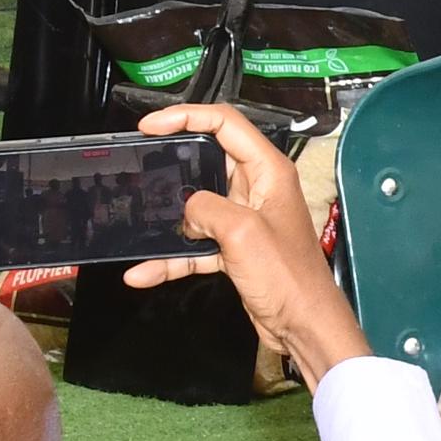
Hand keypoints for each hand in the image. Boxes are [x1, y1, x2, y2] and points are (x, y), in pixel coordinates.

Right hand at [129, 101, 369, 378]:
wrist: (304, 325)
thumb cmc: (287, 275)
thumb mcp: (243, 232)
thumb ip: (207, 209)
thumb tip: (187, 210)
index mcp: (268, 170)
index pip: (226, 124)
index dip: (186, 116)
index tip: (150, 125)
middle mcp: (257, 188)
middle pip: (208, 160)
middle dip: (173, 161)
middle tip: (139, 162)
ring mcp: (245, 219)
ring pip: (197, 206)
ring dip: (168, 216)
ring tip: (136, 215)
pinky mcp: (235, 249)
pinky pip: (196, 245)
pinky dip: (171, 257)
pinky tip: (143, 272)